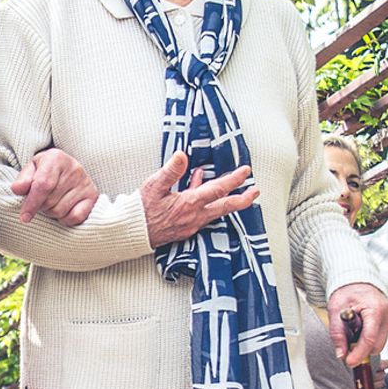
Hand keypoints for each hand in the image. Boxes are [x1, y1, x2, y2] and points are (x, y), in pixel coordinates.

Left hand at [10, 148, 98, 225]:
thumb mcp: (31, 168)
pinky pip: (75, 217)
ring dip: (51, 212)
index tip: (24, 217)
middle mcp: (74, 168)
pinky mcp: (93, 195)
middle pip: (50, 201)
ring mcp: (85, 182)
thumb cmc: (45, 170)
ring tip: (51, 202)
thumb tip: (17, 190)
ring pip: (60, 211)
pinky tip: (63, 209)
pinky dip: (65, 219)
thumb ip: (23, 179)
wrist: (66, 167)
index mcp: (56, 157)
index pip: (43, 185)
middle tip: (39, 201)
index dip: (31, 203)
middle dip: (40, 207)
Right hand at [139, 151, 257, 247]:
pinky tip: (198, 192)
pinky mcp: (185, 230)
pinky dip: (206, 204)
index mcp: (190, 203)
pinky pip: (202, 215)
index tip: (246, 171)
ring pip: (215, 211)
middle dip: (243, 198)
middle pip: (226, 206)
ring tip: (229, 189)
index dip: (234, 179)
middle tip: (255, 191)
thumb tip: (182, 156)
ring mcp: (191, 225)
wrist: (132, 232)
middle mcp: (195, 216)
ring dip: (225, 200)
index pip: (219, 189)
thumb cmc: (141, 209)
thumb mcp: (154, 185)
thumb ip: (171, 170)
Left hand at [329, 283, 387, 366]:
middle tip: (346, 346)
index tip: (350, 362)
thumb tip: (341, 353)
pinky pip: (380, 337)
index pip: (370, 339)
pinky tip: (360, 330)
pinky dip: (369, 338)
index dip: (359, 354)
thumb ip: (337, 333)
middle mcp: (387, 315)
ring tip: (353, 332)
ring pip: (379, 343)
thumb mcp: (336, 310)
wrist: (357, 281)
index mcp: (375, 309)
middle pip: (377, 344)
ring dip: (365, 344)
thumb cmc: (347, 291)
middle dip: (361, 350)